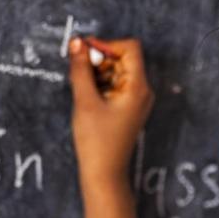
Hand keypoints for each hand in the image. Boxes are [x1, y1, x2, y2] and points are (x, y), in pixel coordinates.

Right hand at [68, 36, 154, 186]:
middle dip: (99, 60)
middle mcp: (141, 91)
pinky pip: (114, 85)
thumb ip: (80, 69)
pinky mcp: (126, 107)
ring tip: (83, 92)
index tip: (84, 52)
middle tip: (79, 74)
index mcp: (138, 87)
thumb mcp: (85, 101)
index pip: (129, 48)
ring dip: (96, 73)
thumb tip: (77, 43)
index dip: (106, 45)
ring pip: (116, 71)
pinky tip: (88, 99)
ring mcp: (135, 99)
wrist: (103, 173)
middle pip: (122, 58)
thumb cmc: (97, 142)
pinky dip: (99, 84)